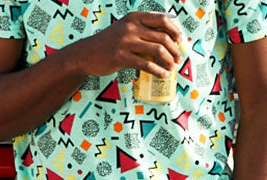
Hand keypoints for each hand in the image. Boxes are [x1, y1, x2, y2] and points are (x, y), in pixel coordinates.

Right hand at [65, 13, 185, 78]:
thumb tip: (166, 37)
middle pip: (162, 37)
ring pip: (157, 50)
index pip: (162, 20)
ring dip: (168, 61)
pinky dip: (158, 71)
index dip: (174, 30)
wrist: (86, 54)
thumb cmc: (108, 43)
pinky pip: (146, 64)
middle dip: (174, 50)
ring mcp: (125, 42)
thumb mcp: (124, 29)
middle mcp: (130, 27)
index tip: (180, 41)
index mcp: (134, 18)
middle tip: (178, 59)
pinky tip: (162, 75)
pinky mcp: (121, 57)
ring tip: (172, 68)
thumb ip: (141, 30)